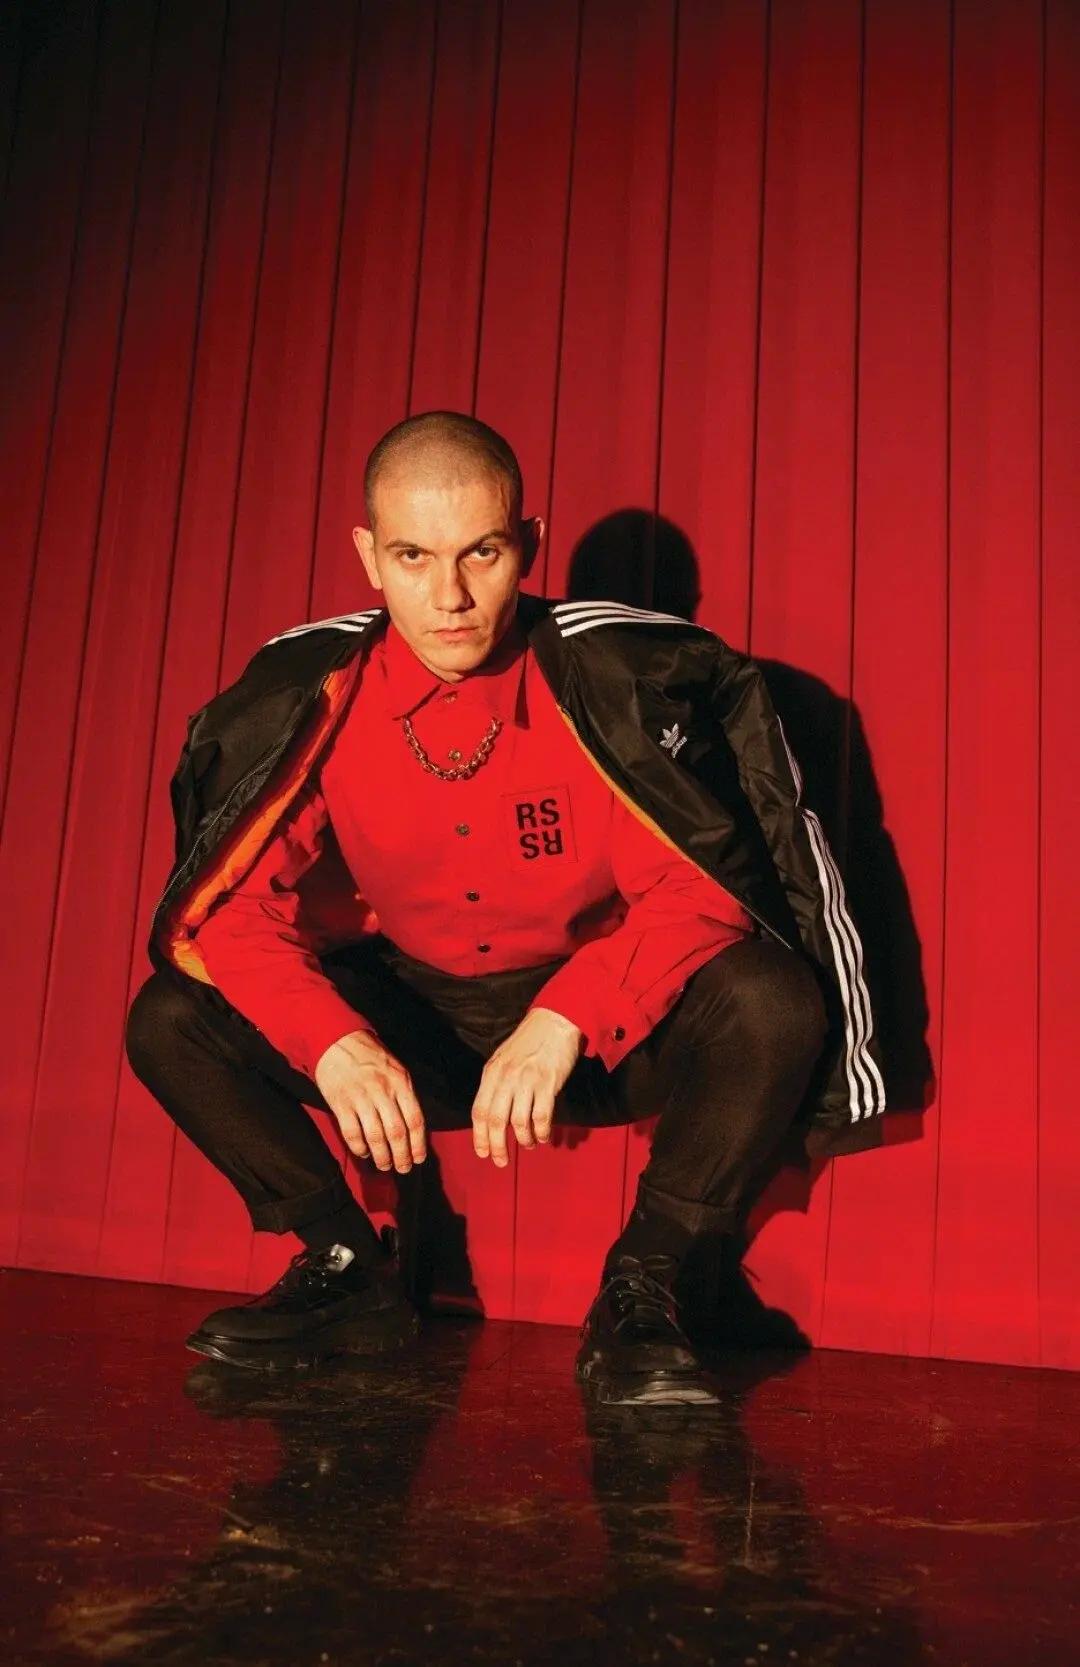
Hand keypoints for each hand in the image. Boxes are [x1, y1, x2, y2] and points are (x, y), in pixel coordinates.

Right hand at [314, 1029, 425, 1173]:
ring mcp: (361, 1098)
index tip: (419, 1159)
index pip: (415, 1120)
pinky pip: (352, 1133)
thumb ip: (405, 1095)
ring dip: (382, 1156)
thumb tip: (413, 1127)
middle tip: (403, 1169)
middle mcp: (383, 1091)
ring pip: (375, 1136)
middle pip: (397, 1132)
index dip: (419, 1144)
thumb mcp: (396, 1069)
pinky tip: (364, 1153)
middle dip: (402, 1156)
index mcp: (401, 1083)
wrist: (338, 1041)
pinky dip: (359, 1148)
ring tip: (385, 1166)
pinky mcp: (341, 1103)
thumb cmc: (371, 1057)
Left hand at [471, 1007, 583, 1167]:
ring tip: (528, 1144)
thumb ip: (496, 1083)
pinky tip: (543, 1136)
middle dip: (497, 1146)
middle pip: (496, 1120)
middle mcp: (506, 1077)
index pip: (479, 1110)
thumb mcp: (503, 1058)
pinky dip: (541, 1132)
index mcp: (491, 1072)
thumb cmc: (529, 1041)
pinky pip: (541, 1117)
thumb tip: (491, 1113)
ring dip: (523, 1140)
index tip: (482, 1152)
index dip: (479, 1135)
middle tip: (500, 1161)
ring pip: (519, 1122)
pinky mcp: (548, 1083)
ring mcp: (527, 1080)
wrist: (556, 1020)